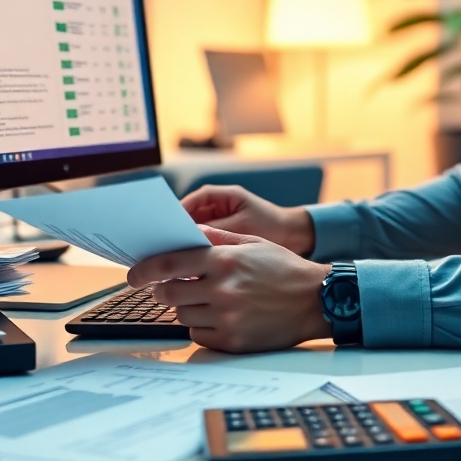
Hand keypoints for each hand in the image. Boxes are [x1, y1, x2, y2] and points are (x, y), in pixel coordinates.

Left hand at [126, 227, 330, 351]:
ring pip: (182, 315)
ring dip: (186, 307)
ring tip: (204, 300)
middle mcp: (222, 290)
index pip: (170, 264)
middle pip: (169, 294)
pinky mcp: (232, 341)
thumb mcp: (253, 243)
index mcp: (225, 261)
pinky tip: (218, 316)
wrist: (316, 300)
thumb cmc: (284, 269)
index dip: (145, 270)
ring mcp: (227, 318)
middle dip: (165, 290)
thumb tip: (187, 235)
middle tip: (171, 287)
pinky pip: (198, 334)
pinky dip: (201, 325)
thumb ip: (217, 240)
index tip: (133, 274)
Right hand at [179, 185, 314, 255]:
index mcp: (224, 196)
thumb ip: (217, 231)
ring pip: (196, 230)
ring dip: (187, 242)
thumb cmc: (272, 226)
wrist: (296, 236)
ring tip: (174, 257)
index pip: (194, 199)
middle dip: (178, 229)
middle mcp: (219, 206)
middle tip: (164, 245)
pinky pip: (206, 242)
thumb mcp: (243, 227)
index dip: (178, 212)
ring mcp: (221, 220)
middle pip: (191, 215)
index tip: (166, 227)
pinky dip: (198, 251)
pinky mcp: (224, 236)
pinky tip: (190, 265)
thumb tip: (191, 238)